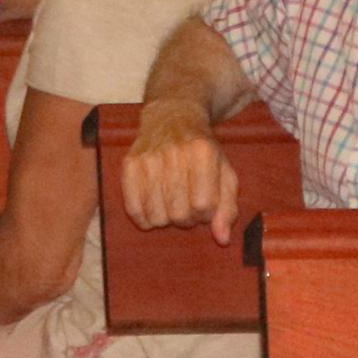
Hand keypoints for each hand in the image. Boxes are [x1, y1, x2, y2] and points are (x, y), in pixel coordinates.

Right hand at [120, 96, 245, 241]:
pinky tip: (153, 208)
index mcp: (203, 153)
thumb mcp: (225, 173)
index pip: (204, 205)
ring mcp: (148, 159)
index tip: (206, 203)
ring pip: (157, 216)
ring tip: (171, 202)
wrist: (171, 118)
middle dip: (187, 218)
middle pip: (180, 214)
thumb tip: (222, 239)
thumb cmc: (203, 152)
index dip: (207, 213)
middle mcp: (173, 153)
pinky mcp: (129, 165)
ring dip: (167, 218)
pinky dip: (144, 218)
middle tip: (187, 203)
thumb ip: (227, 207)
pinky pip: (134, 209)